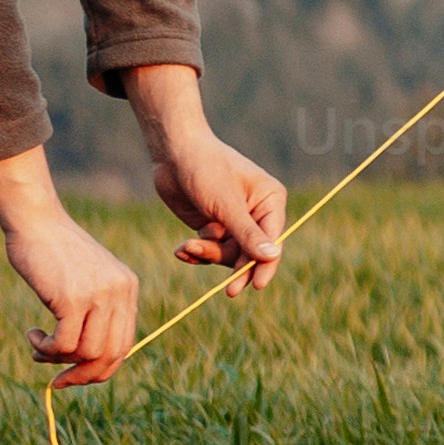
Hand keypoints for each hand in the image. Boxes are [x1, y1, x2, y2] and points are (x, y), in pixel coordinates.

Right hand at [1, 199, 144, 385]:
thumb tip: (90, 359)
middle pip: (110, 354)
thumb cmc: (53, 253)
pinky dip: (46, 349)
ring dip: (58, 360)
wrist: (35, 221)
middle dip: (83, 375)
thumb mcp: (86, 279)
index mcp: (128, 288)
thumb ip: (96, 310)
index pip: (125, 343)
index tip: (75, 376)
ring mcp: (98, 295)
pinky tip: (33, 335)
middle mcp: (120, 292)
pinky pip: (64, 344)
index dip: (101, 368)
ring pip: (88, 353)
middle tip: (58, 380)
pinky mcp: (72, 298)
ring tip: (39, 350)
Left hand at [131, 74, 287, 297]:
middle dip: (234, 266)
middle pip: (250, 252)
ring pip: (227, 253)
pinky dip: (195, 252)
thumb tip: (272, 257)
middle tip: (228, 291)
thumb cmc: (205, 169)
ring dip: (207, 254)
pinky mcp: (211, 225)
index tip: (256, 286)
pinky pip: (208, 249)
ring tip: (187, 246)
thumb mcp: (226, 204)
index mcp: (269, 200)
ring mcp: (232, 220)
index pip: (272, 239)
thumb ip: (247, 233)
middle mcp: (255, 212)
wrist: (171, 153)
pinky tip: (181, 249)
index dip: (265, 264)